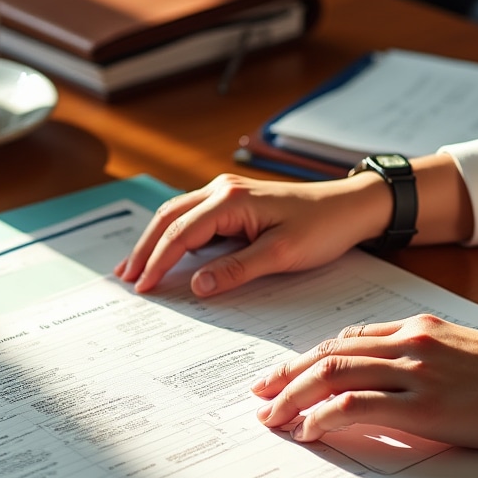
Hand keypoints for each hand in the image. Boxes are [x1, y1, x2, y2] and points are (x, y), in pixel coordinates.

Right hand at [115, 173, 390, 295]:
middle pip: (168, 219)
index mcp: (229, 201)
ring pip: (176, 215)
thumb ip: (236, 270)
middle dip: (144, 249)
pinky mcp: (233, 202)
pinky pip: (193, 217)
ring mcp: (226, 193)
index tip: (143, 287)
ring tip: (134, 267)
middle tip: (126, 279)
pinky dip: (173, 236)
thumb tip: (197, 285)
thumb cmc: (322, 227)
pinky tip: (166, 253)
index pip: (180, 234)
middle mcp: (221, 190)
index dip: (158, 262)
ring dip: (154, 241)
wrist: (351, 206)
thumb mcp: (281, 255)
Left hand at [252, 314, 477, 449]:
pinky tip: (308, 430)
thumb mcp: (456, 348)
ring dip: (293, 397)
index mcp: (412, 328)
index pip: (343, 340)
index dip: (305, 359)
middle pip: (327, 354)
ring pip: (332, 374)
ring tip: (271, 418)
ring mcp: (413, 373)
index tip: (281, 376)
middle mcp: (406, 344)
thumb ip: (415, 356)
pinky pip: (358, 405)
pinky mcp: (425, 406)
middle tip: (259, 396)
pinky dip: (325, 416)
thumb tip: (378, 378)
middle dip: (286, 376)